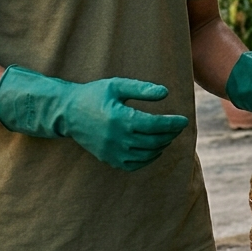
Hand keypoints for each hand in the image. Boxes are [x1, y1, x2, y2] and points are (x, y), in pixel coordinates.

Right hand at [0, 66, 189, 170]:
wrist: (68, 113)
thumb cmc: (94, 95)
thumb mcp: (116, 85)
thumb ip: (141, 89)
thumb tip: (165, 93)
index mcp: (120, 118)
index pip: (154, 125)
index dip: (172, 124)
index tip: (183, 120)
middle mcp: (117, 138)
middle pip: (153, 141)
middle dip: (170, 135)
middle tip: (177, 127)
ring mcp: (112, 151)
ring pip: (146, 155)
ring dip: (161, 146)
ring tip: (167, 136)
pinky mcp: (108, 159)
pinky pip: (134, 165)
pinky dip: (148, 159)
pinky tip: (153, 149)